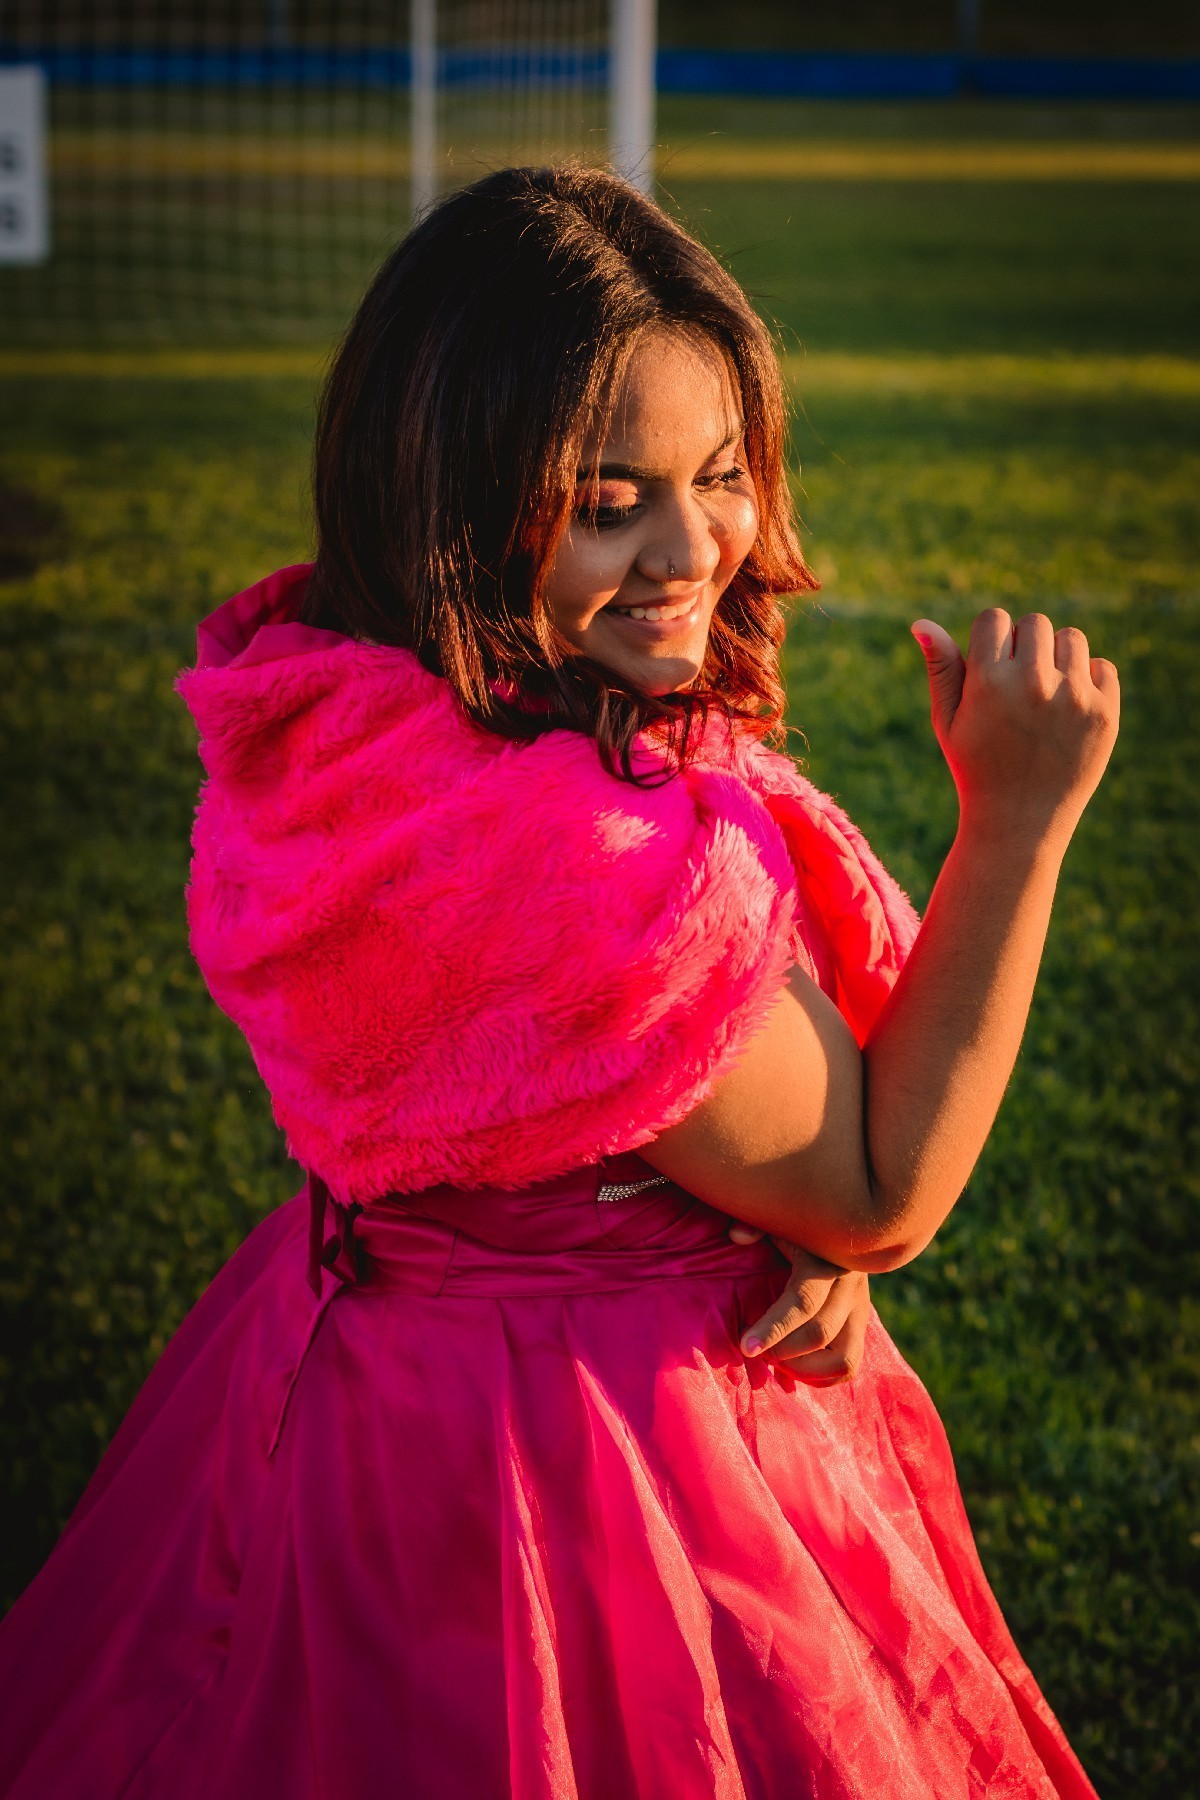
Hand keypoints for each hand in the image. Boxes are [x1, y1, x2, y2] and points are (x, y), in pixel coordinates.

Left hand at [729, 1225, 869, 1384]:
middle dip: (781, 1351)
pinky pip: (850, 1365)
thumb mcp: (779, 1216)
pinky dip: (821, 1376)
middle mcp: (850, 1287)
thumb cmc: (797, 1223)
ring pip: (844, 1359)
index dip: (773, 1328)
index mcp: (826, 1260)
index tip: (745, 1346)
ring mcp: (861, 1309)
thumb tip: (737, 1237)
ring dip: (805, 1370)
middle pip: (820, 1334)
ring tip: (775, 1361)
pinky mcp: (862, 1325)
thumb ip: (756, 1222)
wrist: (844, 1221)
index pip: (803, 1301)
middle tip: (753, 1350)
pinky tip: (792, 1368)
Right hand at [911, 610, 1118, 850]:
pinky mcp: (1105, 713)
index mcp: (988, 683)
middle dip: (1024, 645)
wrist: (1020, 821)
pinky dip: (1087, 681)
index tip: (991, 670)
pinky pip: (1102, 666)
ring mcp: (1074, 698)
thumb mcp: (948, 720)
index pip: (994, 619)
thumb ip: (940, 668)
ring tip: (1043, 695)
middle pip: (1034, 623)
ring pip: (1070, 638)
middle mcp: (1033, 685)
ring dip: (1057, 658)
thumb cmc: (976, 766)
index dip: (991, 640)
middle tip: (1017, 687)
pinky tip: (1068, 711)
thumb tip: (921, 622)